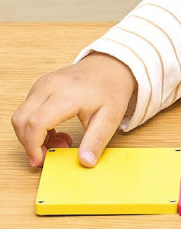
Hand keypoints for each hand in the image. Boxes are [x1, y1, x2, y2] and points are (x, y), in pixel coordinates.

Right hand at [11, 53, 136, 167]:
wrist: (111, 66)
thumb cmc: (111, 89)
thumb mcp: (111, 118)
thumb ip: (96, 141)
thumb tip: (85, 162)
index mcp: (67, 95)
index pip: (36, 123)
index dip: (33, 146)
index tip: (42, 160)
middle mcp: (49, 86)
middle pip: (22, 121)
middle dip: (30, 143)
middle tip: (52, 152)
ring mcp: (42, 84)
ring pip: (22, 116)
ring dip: (32, 135)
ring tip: (59, 140)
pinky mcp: (40, 86)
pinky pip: (27, 110)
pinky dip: (34, 126)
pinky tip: (55, 130)